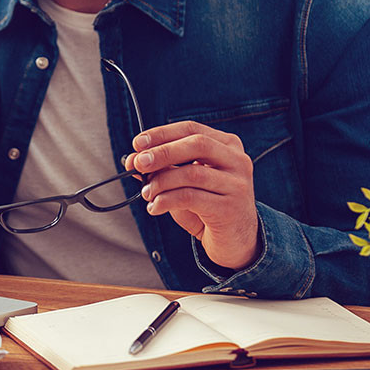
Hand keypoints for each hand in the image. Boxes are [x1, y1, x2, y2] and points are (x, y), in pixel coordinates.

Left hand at [125, 120, 259, 270]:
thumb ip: (163, 169)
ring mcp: (237, 184)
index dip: (162, 133)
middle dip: (162, 152)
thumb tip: (132, 160)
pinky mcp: (230, 208)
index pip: (191, 129)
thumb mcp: (184, 183)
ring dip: (161, 181)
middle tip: (138, 164)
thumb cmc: (208, 207)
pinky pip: (191, 198)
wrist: (236, 241)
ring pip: (192, 173)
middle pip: (197, 144)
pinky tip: (155, 207)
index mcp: (227, 145)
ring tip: (146, 193)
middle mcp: (237, 160)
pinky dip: (167, 200)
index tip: (138, 143)